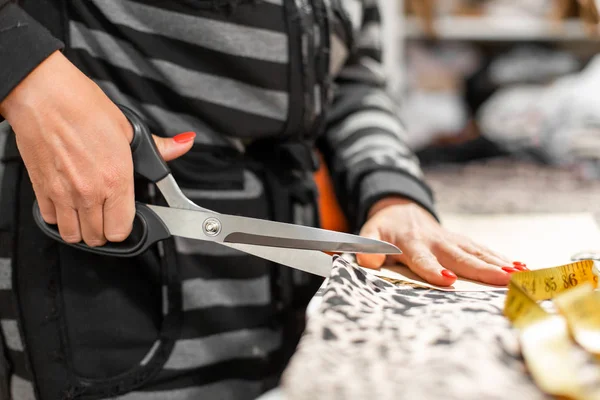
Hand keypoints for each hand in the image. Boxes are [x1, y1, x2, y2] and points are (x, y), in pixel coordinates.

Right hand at [0, 51, 194, 246]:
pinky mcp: (41, 189)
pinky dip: (59, 217)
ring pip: (73, 235)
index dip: (125, 227)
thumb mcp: (129, 128)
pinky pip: (50, 220)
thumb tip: (183, 144)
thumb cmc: (83, 107)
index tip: (125, 216)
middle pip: (98, 237)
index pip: (121, 230)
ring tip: (88, 212)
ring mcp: (63, 193)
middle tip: (107, 213)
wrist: (44, 95)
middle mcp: (89, 191)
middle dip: (105, 229)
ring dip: (82, 228)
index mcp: (116, 179)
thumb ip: (159, 148)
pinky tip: (67, 202)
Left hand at [356, 197, 525, 285]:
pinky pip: (483, 250)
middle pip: (460, 256)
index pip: (423, 259)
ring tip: (520, 275)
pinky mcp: (461, 240)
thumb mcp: (369, 234)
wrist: (400, 208)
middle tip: (504, 278)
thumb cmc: (384, 228)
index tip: (448, 279)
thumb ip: (367, 247)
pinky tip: (522, 268)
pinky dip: (501, 258)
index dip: (434, 269)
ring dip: (498, 263)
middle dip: (482, 268)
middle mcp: (435, 241)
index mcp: (411, 243)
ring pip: (477, 252)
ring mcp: (451, 240)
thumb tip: (369, 262)